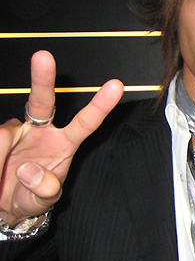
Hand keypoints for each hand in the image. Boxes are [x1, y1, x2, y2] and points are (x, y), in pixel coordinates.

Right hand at [0, 50, 123, 225]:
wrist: (0, 203)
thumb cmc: (30, 196)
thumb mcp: (42, 200)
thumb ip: (43, 189)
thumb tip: (29, 169)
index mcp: (64, 144)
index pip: (86, 122)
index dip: (100, 105)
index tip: (116, 85)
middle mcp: (41, 130)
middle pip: (43, 100)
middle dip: (43, 78)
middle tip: (43, 57)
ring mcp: (16, 129)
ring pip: (4, 135)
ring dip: (0, 158)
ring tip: (1, 181)